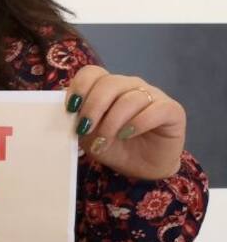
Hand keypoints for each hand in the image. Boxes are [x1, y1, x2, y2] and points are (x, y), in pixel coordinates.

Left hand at [66, 66, 185, 179]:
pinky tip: (127, 134)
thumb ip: (79, 120)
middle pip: (109, 83)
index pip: (93, 73)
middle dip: (93, 107)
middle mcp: (130, 86)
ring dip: (112, 122)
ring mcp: (153, 95)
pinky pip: (155, 109)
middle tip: (85, 128)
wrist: (141, 168)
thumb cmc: (114, 148)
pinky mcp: (172, 110)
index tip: (70, 108)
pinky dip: (138, 122)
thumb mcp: (89, 136)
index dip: (80, 87)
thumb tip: (70, 110)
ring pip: (130, 98)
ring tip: (104, 140)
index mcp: (108, 88)